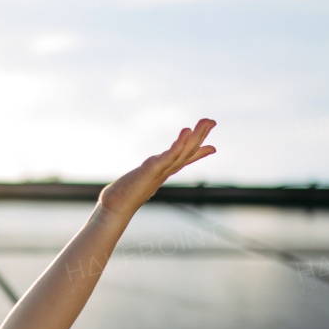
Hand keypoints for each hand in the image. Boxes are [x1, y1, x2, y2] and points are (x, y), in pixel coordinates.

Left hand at [97, 119, 216, 219]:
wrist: (116, 206)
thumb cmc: (125, 194)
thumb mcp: (141, 178)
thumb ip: (147, 173)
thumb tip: (149, 170)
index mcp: (164, 171)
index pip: (185, 159)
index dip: (199, 152)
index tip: (213, 145)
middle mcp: (166, 171)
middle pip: (188, 152)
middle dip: (201, 136)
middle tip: (212, 121)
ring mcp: (161, 170)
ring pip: (183, 152)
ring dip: (196, 137)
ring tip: (205, 122)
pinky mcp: (153, 169)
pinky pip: (169, 156)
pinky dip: (179, 144)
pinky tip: (186, 131)